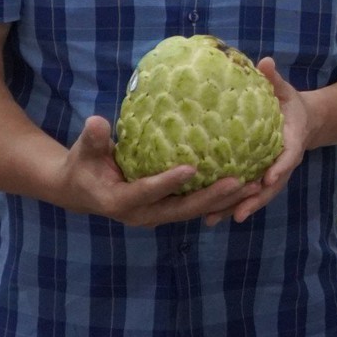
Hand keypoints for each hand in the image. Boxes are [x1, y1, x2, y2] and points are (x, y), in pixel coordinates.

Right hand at [53, 116, 260, 226]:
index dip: (168, 181)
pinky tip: (244, 185)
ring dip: (223, 200)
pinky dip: (219, 198)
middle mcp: (142, 214)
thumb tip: (97, 122)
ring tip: (254, 186)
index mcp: (120, 201)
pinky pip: (196, 206)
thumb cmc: (83, 165)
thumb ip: (93, 139)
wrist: (82, 190)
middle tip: (239, 181)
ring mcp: (157, 215)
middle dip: (211, 197)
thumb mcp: (84, 152)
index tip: (192, 168)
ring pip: (194, 210)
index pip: (147, 191)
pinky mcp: (168, 210)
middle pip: (181, 208)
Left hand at [207, 56, 309, 224]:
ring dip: (237, 208)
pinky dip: (231, 206)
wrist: (304, 121)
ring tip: (213, 220)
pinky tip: (210, 215)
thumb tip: (265, 62)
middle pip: (271, 187)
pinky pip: (247, 194)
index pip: (288, 157)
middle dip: (254, 200)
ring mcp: (272, 173)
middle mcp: (282, 163)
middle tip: (238, 214)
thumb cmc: (290, 104)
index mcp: (291, 142)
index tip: (269, 177)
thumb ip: (275, 80)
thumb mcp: (285, 90)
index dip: (280, 168)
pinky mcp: (260, 178)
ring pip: (257, 196)